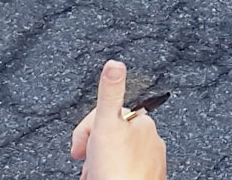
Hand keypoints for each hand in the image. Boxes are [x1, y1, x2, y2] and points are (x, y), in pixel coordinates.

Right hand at [69, 60, 165, 179]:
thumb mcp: (107, 124)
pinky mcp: (147, 178)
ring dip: (100, 165)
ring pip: (115, 157)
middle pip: (110, 138)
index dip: (87, 131)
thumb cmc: (117, 169)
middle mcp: (151, 140)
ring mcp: (150, 162)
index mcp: (142, 121)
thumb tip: (114, 63)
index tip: (81, 148)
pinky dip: (111, 174)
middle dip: (94, 150)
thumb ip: (110, 92)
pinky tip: (105, 178)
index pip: (106, 116)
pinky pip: (123, 172)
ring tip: (96, 175)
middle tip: (88, 165)